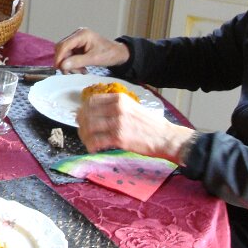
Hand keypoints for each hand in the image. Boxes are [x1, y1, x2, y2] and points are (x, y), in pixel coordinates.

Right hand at [54, 28, 129, 72]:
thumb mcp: (94, 59)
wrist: (119, 53)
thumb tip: (62, 65)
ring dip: (70, 64)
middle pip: (62, 48)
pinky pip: (70, 55)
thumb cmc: (109, 54)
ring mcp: (78, 40)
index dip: (59, 57)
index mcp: (82, 35)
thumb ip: (77, 61)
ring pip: (65, 53)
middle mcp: (77, 35)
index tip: (58, 68)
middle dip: (65, 62)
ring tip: (80, 71)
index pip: (64, 45)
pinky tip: (81, 69)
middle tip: (71, 72)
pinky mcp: (78, 46)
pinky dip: (73, 64)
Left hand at [76, 93, 192, 162]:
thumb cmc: (151, 124)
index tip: (82, 117)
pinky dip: (91, 145)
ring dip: (84, 136)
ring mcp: (117, 123)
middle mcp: (116, 108)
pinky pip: (96, 140)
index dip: (83, 110)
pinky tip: (94, 149)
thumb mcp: (133, 107)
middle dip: (81, 124)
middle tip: (82, 132)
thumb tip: (97, 112)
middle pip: (87, 113)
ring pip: (89, 127)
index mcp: (120, 99)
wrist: (166, 137)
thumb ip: (116, 107)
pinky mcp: (119, 138)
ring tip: (88, 142)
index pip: (92, 101)